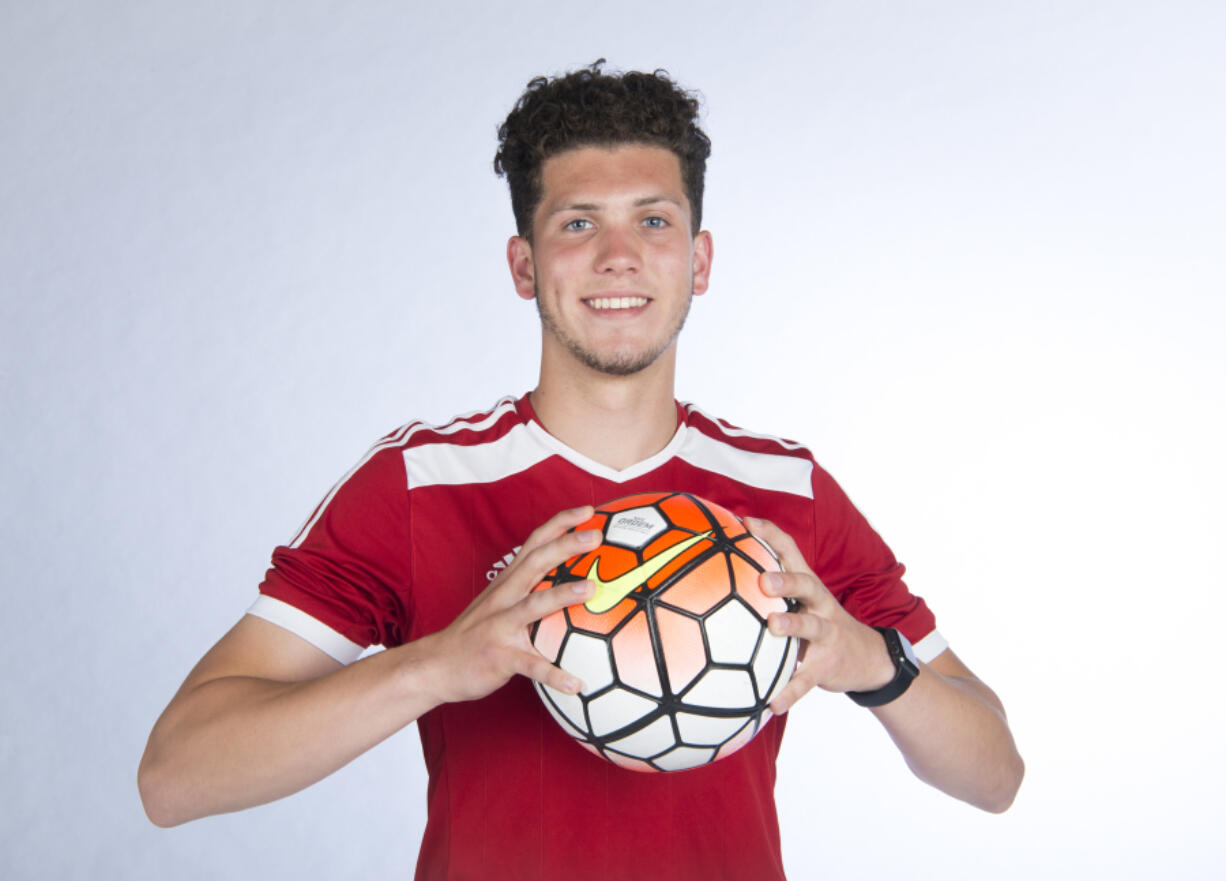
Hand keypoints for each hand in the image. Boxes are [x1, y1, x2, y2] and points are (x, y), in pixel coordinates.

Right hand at [424, 506, 598, 704]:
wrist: (435, 665)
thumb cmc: (476, 634)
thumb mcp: (499, 602)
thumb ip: (528, 588)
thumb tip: (571, 580)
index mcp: (507, 582)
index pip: (535, 543)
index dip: (561, 524)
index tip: (588, 511)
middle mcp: (504, 598)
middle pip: (536, 563)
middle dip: (565, 546)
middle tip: (597, 536)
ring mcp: (499, 626)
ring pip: (532, 606)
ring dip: (561, 595)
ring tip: (590, 590)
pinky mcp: (498, 657)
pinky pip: (530, 666)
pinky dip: (554, 674)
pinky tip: (577, 685)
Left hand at [744, 517, 895, 713]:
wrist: (867, 658)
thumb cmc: (818, 622)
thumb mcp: (801, 601)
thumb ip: (770, 589)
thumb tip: (719, 573)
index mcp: (808, 586)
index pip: (791, 551)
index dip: (771, 535)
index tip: (746, 523)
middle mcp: (820, 604)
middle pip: (807, 584)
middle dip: (787, 580)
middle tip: (764, 580)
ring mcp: (827, 635)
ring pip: (811, 626)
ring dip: (793, 626)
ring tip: (773, 627)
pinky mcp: (827, 666)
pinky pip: (806, 680)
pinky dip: (790, 692)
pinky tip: (771, 704)